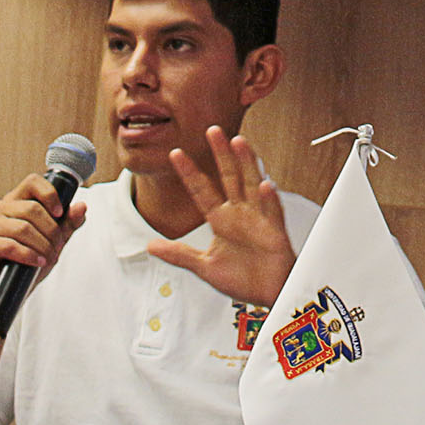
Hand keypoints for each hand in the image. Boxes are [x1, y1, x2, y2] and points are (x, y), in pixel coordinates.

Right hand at [0, 173, 87, 290]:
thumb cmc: (29, 261)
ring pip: (23, 228)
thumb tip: (81, 207)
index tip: (60, 213)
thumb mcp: (54, 240)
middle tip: (57, 248)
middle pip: (32, 209)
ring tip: (47, 258)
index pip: (33, 182)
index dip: (50, 195)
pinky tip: (36, 262)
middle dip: (51, 232)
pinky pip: (10, 245)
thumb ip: (68, 223)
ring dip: (41, 245)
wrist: (10, 289)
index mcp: (15, 200)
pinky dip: (28, 255)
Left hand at [146, 127, 295, 305]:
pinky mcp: (274, 232)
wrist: (268, 294)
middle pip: (228, 177)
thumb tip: (150, 246)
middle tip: (212, 129)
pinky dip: (268, 199)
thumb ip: (179, 255)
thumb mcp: (204, 267)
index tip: (175, 153)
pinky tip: (265, 184)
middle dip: (220, 154)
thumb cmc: (242, 278)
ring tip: (239, 142)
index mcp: (221, 219)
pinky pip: (271, 212)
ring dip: (246, 164)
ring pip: (251, 185)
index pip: (201, 190)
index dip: (189, 172)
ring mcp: (258, 219)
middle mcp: (239, 213)